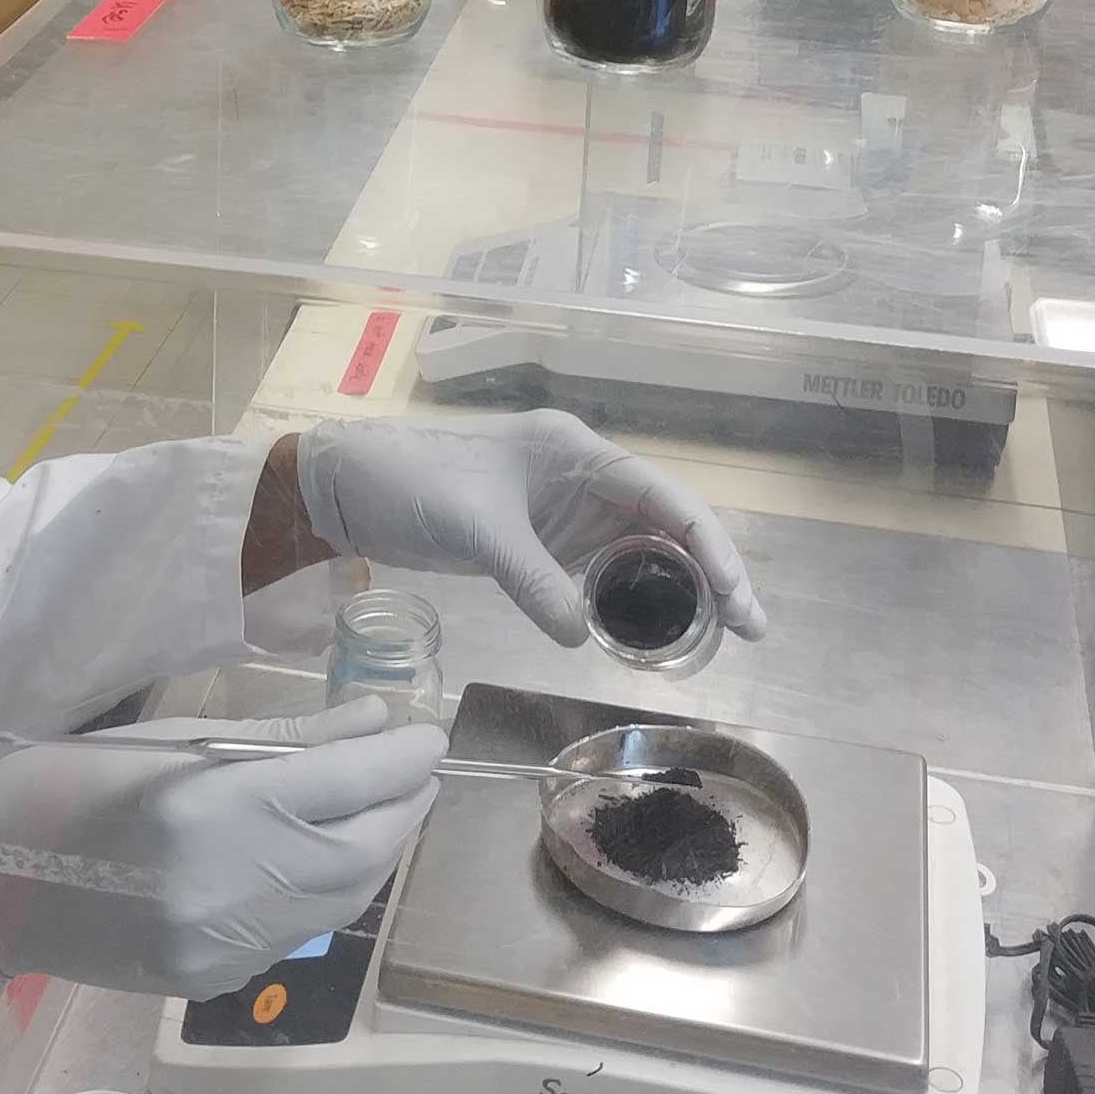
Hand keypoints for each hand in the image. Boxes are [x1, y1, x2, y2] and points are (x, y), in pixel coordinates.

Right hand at [0, 698, 442, 999]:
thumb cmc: (64, 787)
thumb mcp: (168, 742)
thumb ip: (283, 739)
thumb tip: (374, 720)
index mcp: (209, 806)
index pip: (348, 780)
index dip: (402, 753)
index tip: (426, 729)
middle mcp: (227, 883)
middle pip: (364, 846)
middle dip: (404, 803)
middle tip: (416, 765)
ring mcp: (224, 942)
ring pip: (345, 898)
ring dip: (379, 849)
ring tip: (387, 804)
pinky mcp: (216, 977)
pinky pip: (302, 930)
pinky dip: (334, 888)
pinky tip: (329, 853)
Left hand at [296, 410, 764, 646]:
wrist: (346, 487)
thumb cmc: (409, 483)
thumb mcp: (475, 530)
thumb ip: (532, 580)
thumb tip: (582, 635)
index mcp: (576, 452)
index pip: (665, 497)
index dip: (710, 547)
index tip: (739, 598)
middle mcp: (582, 478)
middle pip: (667, 525)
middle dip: (711, 574)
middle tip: (748, 631)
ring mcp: (563, 512)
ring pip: (640, 551)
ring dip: (677, 591)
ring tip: (712, 640)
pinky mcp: (540, 543)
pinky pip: (601, 572)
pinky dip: (628, 601)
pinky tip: (644, 637)